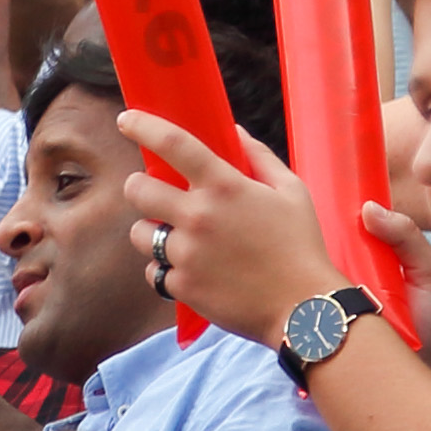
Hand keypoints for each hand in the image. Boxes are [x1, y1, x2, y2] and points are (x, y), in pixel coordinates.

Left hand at [108, 108, 333, 345]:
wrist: (303, 310)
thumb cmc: (301, 247)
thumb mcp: (291, 192)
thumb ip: (259, 158)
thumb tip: (235, 132)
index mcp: (225, 187)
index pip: (173, 144)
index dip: (143, 126)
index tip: (126, 119)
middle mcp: (198, 216)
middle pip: (137, 189)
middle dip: (140, 187)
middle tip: (154, 194)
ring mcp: (186, 253)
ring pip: (141, 233)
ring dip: (152, 233)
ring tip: (179, 239)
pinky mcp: (182, 286)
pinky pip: (155, 271)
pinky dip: (167, 270)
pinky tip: (190, 270)